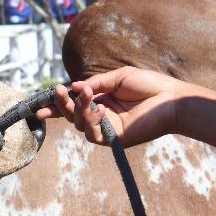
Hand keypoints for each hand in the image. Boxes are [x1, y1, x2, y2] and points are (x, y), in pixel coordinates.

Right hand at [36, 66, 194, 145]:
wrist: (173, 99)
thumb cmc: (151, 85)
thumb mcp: (119, 77)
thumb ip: (96, 82)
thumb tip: (74, 87)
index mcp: (102, 100)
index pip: (74, 103)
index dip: (57, 103)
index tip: (41, 101)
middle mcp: (101, 116)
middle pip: (71, 115)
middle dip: (61, 104)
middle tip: (56, 92)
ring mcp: (106, 128)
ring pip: (79, 124)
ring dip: (78, 109)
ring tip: (86, 94)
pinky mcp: (114, 139)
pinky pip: (93, 135)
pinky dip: (91, 121)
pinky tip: (98, 109)